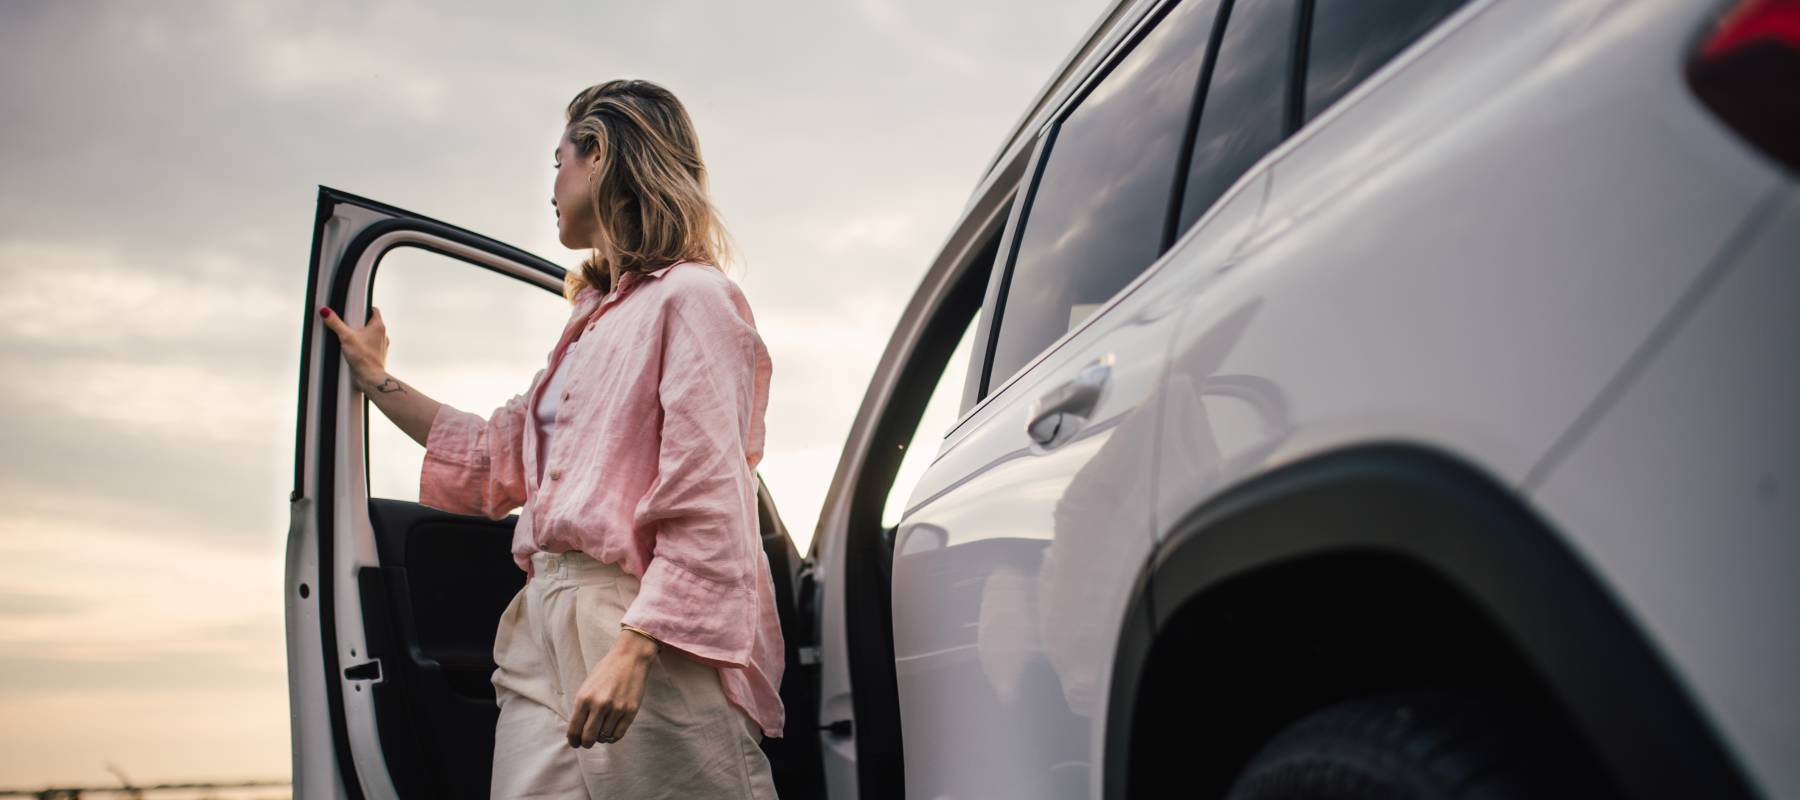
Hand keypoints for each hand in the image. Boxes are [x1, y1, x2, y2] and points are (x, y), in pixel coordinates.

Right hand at [318, 306, 391, 393]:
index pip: (373, 310)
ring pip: (369, 336)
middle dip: (358, 323)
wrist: (370, 378)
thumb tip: (326, 312)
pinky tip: (352, 351)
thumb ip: (335, 323)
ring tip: (348, 340)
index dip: (362, 308)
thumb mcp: (345, 337)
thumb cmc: (363, 358)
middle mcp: (382, 335)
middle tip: (347, 326)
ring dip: (359, 336)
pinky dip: (361, 347)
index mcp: (379, 326)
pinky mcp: (376, 355)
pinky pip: (368, 347)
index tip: (353, 310)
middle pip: (369, 323)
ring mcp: (380, 346)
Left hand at [566, 629, 658, 746]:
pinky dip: (613, 737)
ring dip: (601, 738)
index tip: (575, 743)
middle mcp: (599, 705)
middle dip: (586, 743)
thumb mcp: (587, 686)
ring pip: (604, 737)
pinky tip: (611, 732)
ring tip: (601, 731)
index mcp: (584, 698)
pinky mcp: (630, 711)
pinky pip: (618, 734)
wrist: (630, 658)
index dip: (573, 740)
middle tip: (587, 742)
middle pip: (588, 738)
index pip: (574, 729)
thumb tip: (577, 730)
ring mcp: (616, 708)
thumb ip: (581, 707)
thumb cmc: (606, 671)